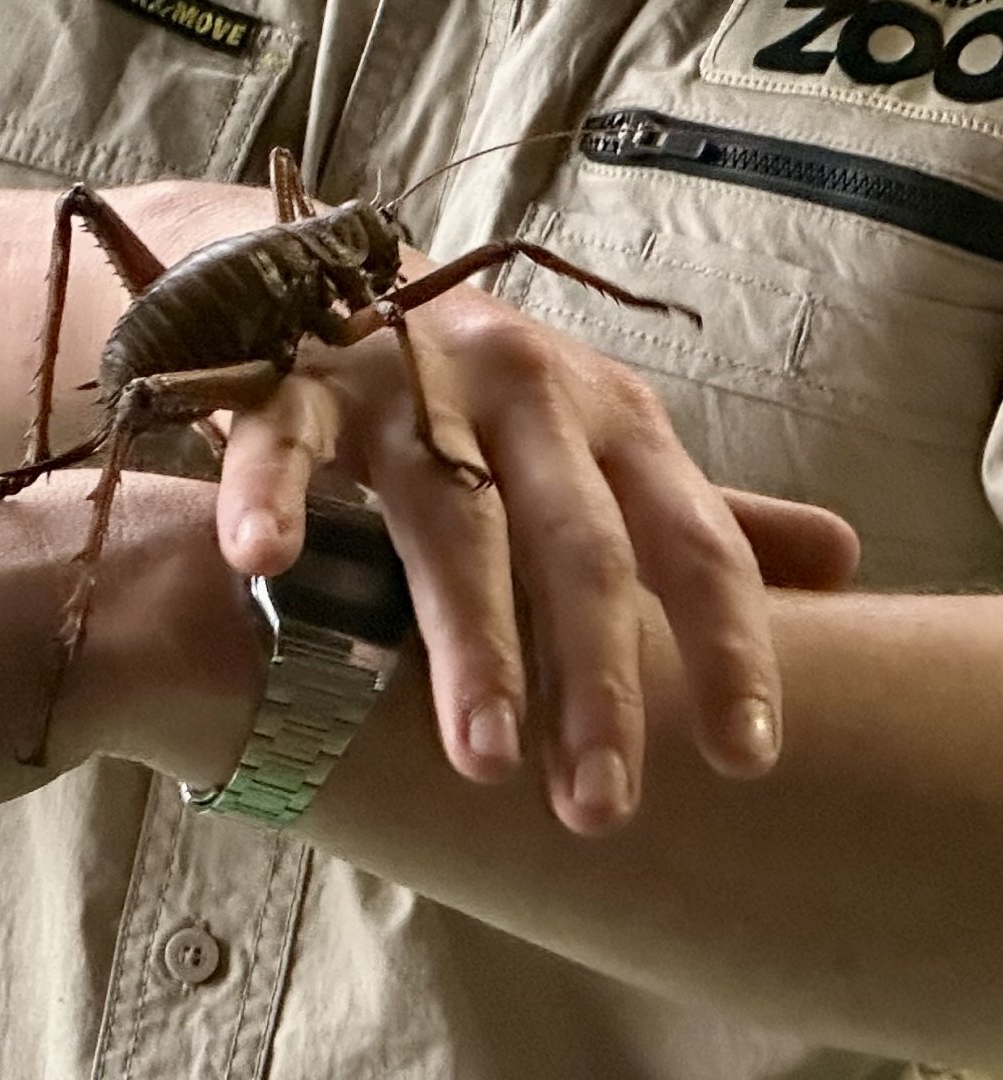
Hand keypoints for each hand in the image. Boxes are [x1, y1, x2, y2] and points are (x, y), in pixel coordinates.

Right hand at [215, 270, 858, 835]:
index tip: (748, 759)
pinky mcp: (305, 378)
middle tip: (600, 807)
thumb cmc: (483, 391)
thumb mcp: (603, 438)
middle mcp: (528, 393)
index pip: (692, 537)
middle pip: (576, 544)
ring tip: (484, 757)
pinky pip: (286, 439)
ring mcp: (413, 383)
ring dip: (471, 634)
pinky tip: (266, 563)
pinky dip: (275, 495)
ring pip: (447, 514)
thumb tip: (845, 563)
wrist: (337, 270)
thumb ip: (700, 511)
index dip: (730, 643)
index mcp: (613, 416)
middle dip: (595, 679)